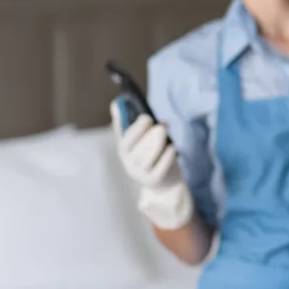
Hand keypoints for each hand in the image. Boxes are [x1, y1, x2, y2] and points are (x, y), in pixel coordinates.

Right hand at [110, 103, 193, 230]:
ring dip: (161, 141)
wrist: (164, 185)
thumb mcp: (139, 142)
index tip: (148, 118)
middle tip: (164, 124)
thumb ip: (128, 124)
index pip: (126, 139)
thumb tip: (115, 104)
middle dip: (153, 132)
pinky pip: (162, 164)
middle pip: (140, 145)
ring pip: (151, 153)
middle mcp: (129, 164)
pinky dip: (169, 154)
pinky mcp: (154, 180)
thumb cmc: (152, 156)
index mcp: (123, 151)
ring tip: (167, 134)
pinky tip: (173, 148)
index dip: (137, 127)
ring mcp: (141, 174)